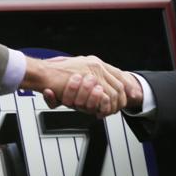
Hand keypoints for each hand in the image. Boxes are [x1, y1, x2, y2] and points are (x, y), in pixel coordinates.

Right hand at [23, 56, 140, 116]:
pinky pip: (105, 95)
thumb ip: (86, 83)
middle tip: (115, 111)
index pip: (117, 73)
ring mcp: (94, 70)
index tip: (133, 94)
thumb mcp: (73, 79)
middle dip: (121, 99)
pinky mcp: (89, 78)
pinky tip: (100, 111)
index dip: (127, 85)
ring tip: (105, 113)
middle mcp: (96, 64)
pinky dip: (104, 106)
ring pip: (113, 91)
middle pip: (119, 83)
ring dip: (111, 105)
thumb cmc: (53, 78)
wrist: (42, 73)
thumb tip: (98, 93)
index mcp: (94, 62)